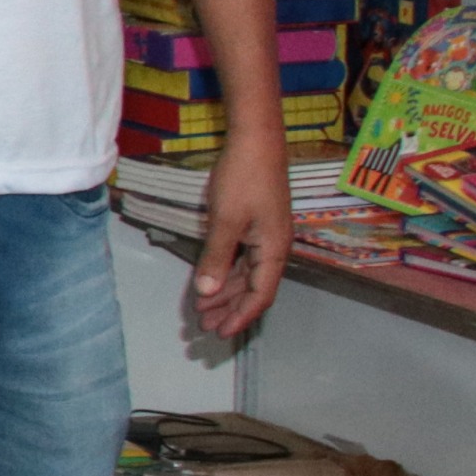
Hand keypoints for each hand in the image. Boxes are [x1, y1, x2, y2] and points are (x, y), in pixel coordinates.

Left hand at [188, 132, 292, 338]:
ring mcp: (265, 236)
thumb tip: (207, 292)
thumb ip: (216, 257)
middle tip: (204, 327)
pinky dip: (225, 271)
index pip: (260, 295)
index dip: (241, 316)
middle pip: (252, 288)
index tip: (222, 333)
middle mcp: (274, 248)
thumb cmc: (244, 179)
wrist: (257, 142)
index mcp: (274, 251)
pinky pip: (241, 258)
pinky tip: (208, 280)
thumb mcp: (226, 221)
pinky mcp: (255, 225)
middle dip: (229, 309)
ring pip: (245, 274)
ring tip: (201, 309)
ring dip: (224, 292)